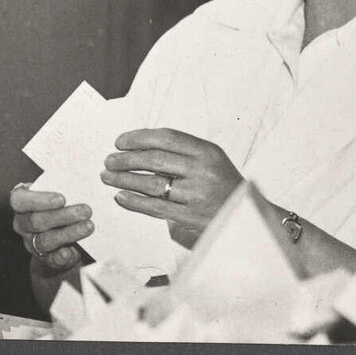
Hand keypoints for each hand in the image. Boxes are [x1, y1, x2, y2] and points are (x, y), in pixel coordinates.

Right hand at [10, 183, 93, 273]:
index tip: (62, 199)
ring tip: (88, 226)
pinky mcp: (45, 259)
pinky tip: (70, 252)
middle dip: (62, 216)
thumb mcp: (54, 194)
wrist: (60, 230)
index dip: (39, 200)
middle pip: (36, 221)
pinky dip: (60, 257)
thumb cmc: (57, 205)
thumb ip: (60, 189)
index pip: (19, 200)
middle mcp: (22, 224)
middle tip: (86, 211)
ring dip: (69, 233)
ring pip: (45, 240)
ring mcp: (31, 243)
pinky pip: (51, 260)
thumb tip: (79, 186)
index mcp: (20, 203)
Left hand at [103, 128, 244, 247]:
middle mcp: (203, 171)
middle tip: (108, 160)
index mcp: (207, 152)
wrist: (247, 216)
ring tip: (107, 176)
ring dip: (124, 179)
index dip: (138, 138)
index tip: (119, 142)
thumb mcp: (210, 158)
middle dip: (126, 159)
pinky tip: (120, 197)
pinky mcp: (191, 217)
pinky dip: (134, 202)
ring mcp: (197, 195)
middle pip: (154, 160)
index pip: (166, 138)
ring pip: (152, 184)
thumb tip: (137, 146)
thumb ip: (180, 151)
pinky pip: (156, 208)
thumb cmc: (222, 183)